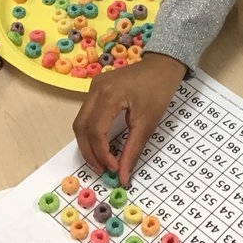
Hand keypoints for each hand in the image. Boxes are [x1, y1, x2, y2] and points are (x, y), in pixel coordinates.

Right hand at [72, 53, 186, 185]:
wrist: (162, 65)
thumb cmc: (158, 91)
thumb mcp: (148, 123)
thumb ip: (132, 151)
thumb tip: (123, 177)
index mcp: (108, 95)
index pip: (96, 131)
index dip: (102, 154)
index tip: (114, 170)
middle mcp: (95, 89)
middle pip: (81, 127)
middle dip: (89, 153)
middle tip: (103, 170)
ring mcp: (93, 87)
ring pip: (80, 122)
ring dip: (88, 144)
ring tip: (102, 161)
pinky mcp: (95, 89)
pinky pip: (86, 115)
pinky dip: (91, 132)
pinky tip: (102, 144)